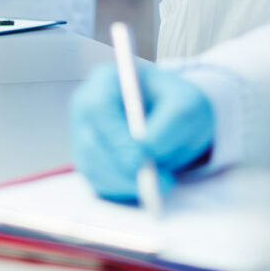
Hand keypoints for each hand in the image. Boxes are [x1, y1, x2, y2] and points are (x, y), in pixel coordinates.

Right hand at [70, 63, 213, 201]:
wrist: (174, 117)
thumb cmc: (176, 103)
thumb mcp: (187, 102)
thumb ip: (172, 120)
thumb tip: (147, 149)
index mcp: (106, 80)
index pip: (98, 107)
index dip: (115, 135)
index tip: (139, 158)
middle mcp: (86, 107)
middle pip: (89, 143)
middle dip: (123, 168)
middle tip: (156, 181)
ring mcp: (83, 136)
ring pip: (93, 168)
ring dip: (126, 182)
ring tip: (162, 183)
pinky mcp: (89, 162)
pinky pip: (98, 184)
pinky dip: (124, 190)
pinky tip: (148, 186)